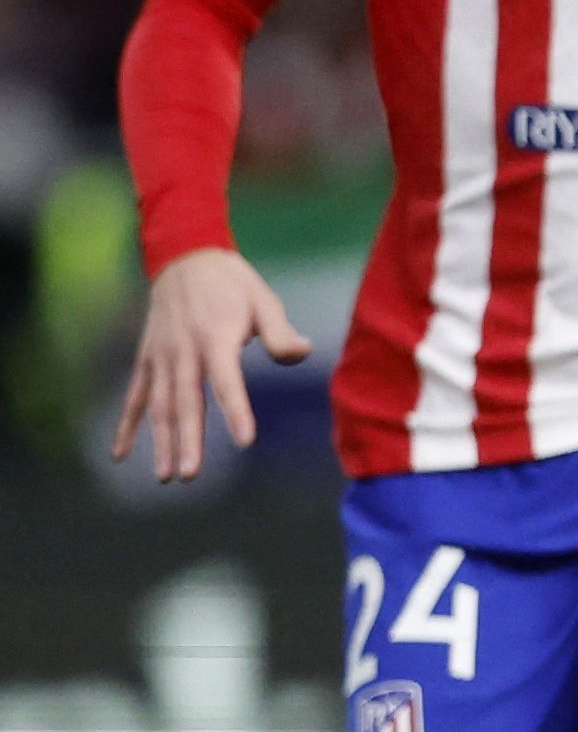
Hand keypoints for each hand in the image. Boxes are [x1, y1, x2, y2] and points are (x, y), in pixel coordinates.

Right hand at [106, 248, 310, 481]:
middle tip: (190, 474)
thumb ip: (279, 332)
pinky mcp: (147, 359)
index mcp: (215, 337)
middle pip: (185, 402)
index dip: (236, 411)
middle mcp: (183, 350)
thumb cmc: (231, 283)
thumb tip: (302, 352)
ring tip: (166, 476)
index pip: (226, 381)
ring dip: (160, 442)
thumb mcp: (263, 299)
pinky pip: (135, 396)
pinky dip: (126, 425)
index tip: (245, 440)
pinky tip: (121, 454)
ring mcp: (161, 356)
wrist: (184, 256)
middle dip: (187, 440)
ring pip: (157, 405)